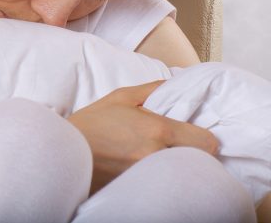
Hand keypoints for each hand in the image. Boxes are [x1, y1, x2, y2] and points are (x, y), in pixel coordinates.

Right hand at [67, 80, 219, 193]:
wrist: (64, 152)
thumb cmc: (91, 123)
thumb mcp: (120, 98)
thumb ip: (152, 89)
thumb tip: (174, 84)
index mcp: (158, 129)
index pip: (207, 141)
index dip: (203, 137)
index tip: (192, 134)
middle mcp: (158, 154)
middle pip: (200, 160)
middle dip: (192, 151)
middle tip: (177, 145)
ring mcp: (150, 175)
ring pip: (183, 172)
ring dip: (177, 163)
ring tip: (159, 155)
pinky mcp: (141, 188)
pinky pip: (164, 182)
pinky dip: (161, 176)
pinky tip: (146, 168)